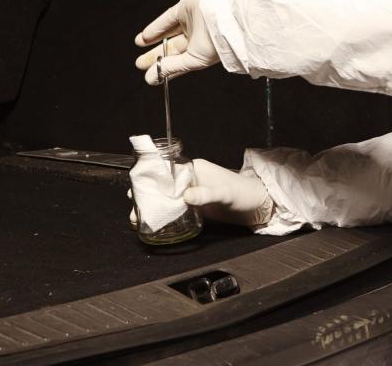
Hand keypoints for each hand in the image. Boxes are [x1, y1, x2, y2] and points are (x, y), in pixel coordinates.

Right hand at [128, 158, 272, 227]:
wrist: (256, 206)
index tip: (137, 187)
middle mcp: (189, 180)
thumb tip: (186, 197)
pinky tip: (155, 223)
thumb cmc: (243, 193)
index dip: (151, 178)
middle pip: (162, 186)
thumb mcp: (224, 193)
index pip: (166, 170)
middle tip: (134, 207)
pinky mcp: (195, 207)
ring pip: (166, 199)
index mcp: (194, 168)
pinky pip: (175, 210)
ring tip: (138, 219)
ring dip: (153, 207)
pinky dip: (164, 215)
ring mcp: (191, 194)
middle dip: (147, 195)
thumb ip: (205, 194)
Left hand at [135, 0, 219, 84]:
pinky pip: (167, 18)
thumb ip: (172, 67)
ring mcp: (191, 22)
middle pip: (171, 47)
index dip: (164, 68)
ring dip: (153, 39)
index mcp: (201, 52)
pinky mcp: (185, 8)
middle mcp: (196, 37)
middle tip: (139, 63)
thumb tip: (151, 78)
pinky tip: (144, 36)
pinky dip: (156, 27)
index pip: (178, 62)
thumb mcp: (192, 60)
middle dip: (155, 55)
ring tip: (139, 45)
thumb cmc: (216, 44)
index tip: (150, 76)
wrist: (228, 19)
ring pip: (167, 32)